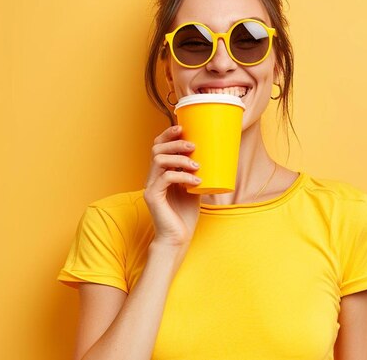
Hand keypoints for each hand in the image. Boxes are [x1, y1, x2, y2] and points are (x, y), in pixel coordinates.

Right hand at [143, 125, 201, 246]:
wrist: (178, 238)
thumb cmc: (186, 214)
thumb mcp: (194, 187)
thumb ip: (196, 172)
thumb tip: (215, 156)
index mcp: (161, 172)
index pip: (158, 146)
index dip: (168, 134)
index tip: (183, 127)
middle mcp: (153, 177)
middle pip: (157, 149)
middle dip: (176, 143)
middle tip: (194, 147)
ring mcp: (151, 186)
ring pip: (159, 160)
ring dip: (180, 158)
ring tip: (197, 165)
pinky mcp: (152, 197)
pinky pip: (164, 178)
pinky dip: (181, 176)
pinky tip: (195, 181)